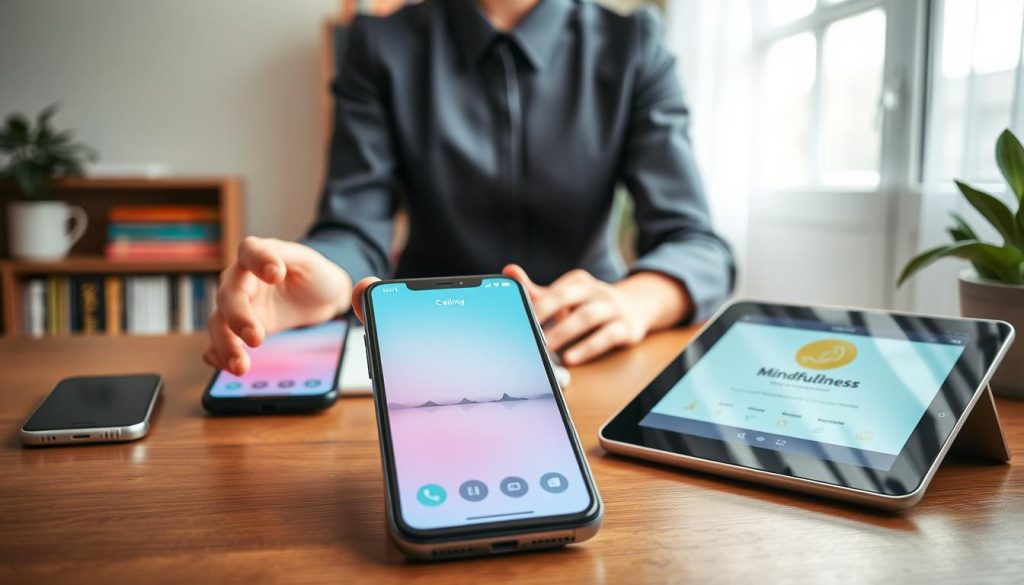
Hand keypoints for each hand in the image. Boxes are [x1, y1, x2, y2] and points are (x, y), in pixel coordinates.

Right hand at [203, 237, 352, 374]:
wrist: (318, 295)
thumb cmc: (312, 273)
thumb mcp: (308, 261)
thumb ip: (293, 257)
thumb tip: (277, 269)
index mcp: (257, 254)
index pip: (250, 251)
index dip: (259, 261)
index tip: (275, 274)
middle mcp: (239, 279)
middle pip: (229, 295)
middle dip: (238, 317)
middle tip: (256, 338)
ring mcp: (236, 305)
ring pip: (219, 323)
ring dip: (226, 345)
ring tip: (241, 366)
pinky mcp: (238, 329)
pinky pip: (219, 342)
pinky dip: (219, 355)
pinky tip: (229, 367)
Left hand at [502, 265, 689, 364]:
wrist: (637, 308)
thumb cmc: (590, 305)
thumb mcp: (566, 297)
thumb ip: (537, 290)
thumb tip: (508, 270)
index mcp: (578, 282)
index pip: (554, 290)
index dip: (535, 305)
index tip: (516, 319)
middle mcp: (596, 291)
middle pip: (567, 298)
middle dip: (545, 314)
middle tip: (526, 333)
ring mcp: (613, 308)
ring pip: (587, 318)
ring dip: (564, 333)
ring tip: (545, 348)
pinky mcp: (626, 328)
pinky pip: (607, 337)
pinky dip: (587, 348)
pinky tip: (571, 359)